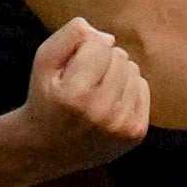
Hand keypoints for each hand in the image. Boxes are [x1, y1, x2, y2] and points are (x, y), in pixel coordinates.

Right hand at [16, 16, 151, 167]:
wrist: (48, 149)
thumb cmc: (45, 98)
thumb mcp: (43, 61)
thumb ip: (70, 36)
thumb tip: (108, 37)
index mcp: (75, 94)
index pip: (99, 44)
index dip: (84, 49)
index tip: (72, 67)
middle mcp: (101, 111)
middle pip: (119, 56)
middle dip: (102, 61)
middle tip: (84, 81)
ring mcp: (121, 125)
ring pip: (133, 71)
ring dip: (116, 74)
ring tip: (96, 91)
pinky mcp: (135, 133)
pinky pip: (143, 88)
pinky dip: (128, 89)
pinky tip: (109, 102)